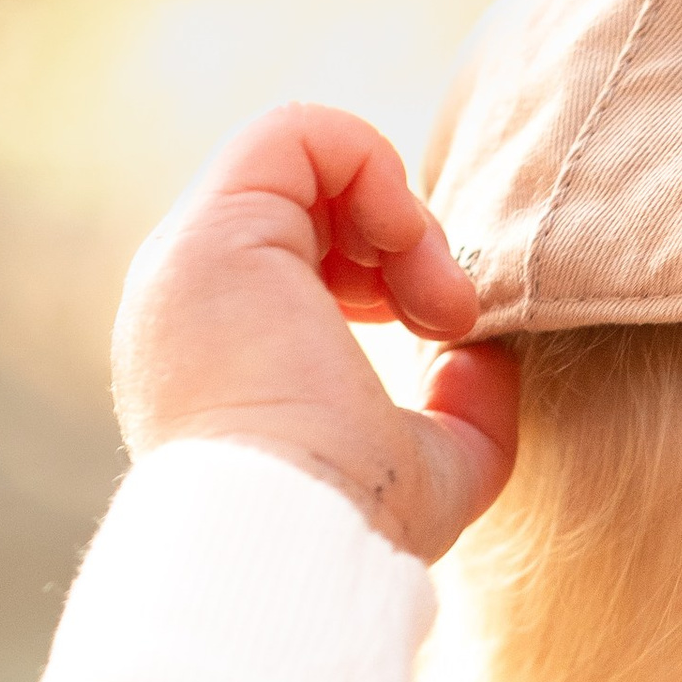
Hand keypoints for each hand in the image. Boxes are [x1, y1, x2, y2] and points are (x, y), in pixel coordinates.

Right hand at [111, 102, 516, 559]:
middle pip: (309, 206)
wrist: (297, 549)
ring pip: (307, 162)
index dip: (390, 267)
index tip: (442, 331)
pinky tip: (409, 248)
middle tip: (449, 317)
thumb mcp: (436, 471)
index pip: (306, 254)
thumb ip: (466, 408)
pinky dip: (378, 169)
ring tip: (437, 303)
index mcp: (227, 352)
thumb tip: (485, 348)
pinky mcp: (219, 230)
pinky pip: (302, 131)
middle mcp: (196, 298)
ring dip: (400, 215)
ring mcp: (197, 259)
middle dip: (401, 239)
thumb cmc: (356, 531)